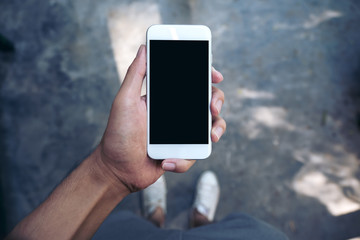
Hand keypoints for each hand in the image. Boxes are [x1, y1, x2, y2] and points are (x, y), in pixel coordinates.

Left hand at [95, 45, 225, 193]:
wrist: (117, 169)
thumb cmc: (117, 134)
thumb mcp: (125, 101)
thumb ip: (135, 75)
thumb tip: (144, 49)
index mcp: (165, 99)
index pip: (190, 82)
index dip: (206, 76)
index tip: (215, 76)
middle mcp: (176, 114)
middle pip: (207, 102)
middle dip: (217, 101)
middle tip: (213, 108)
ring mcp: (181, 133)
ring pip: (210, 126)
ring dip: (215, 129)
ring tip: (210, 137)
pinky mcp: (182, 153)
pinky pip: (195, 153)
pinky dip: (184, 159)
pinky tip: (166, 161)